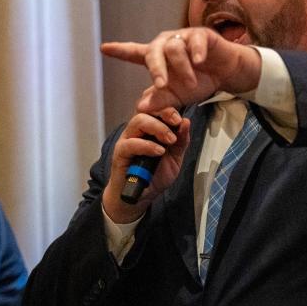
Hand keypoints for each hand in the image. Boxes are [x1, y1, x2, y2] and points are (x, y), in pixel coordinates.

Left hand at [101, 28, 262, 112]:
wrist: (226, 74)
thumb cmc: (199, 81)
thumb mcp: (178, 95)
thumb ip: (160, 100)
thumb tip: (140, 107)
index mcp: (158, 58)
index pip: (135, 53)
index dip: (120, 50)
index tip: (104, 48)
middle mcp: (167, 44)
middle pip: (154, 51)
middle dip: (157, 69)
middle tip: (162, 85)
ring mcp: (184, 38)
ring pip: (174, 48)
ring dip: (182, 68)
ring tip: (191, 84)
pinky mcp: (201, 35)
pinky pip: (195, 40)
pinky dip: (196, 52)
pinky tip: (199, 61)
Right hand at [102, 108, 190, 222]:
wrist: (140, 197)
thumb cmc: (155, 175)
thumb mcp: (175, 158)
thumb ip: (181, 141)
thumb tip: (186, 122)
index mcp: (151, 128)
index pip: (157, 108)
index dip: (169, 108)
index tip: (181, 118)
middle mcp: (138, 130)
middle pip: (146, 110)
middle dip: (164, 113)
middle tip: (177, 123)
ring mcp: (127, 140)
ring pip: (138, 121)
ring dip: (157, 127)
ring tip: (169, 140)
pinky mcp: (120, 153)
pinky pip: (131, 143)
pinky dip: (147, 146)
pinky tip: (159, 152)